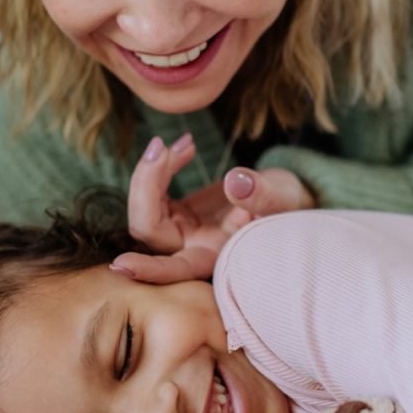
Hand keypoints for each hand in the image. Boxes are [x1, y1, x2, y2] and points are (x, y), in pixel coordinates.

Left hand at [112, 135, 314, 283]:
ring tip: (185, 144)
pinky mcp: (179, 213)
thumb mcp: (283, 198)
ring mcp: (183, 231)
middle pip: (148, 228)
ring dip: (153, 171)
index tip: (120, 264)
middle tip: (163, 148)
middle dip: (146, 186)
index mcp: (217, 257)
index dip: (149, 268)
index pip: (176, 269)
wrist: (290, 201)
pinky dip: (164, 164)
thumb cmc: (291, 207)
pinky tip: (187, 146)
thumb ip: (261, 194)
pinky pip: (155, 190)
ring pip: (145, 208)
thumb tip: (235, 182)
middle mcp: (193, 249)